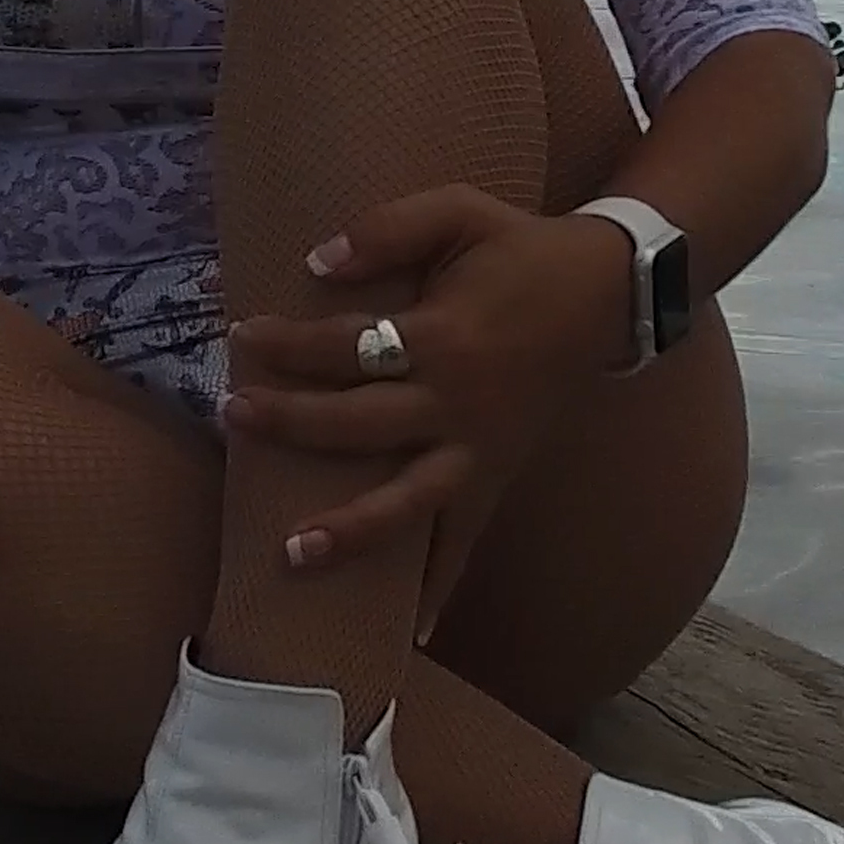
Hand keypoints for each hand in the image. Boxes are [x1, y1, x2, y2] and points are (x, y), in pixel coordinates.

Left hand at [219, 187, 632, 638]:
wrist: (609, 293)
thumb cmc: (524, 249)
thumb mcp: (462, 209)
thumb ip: (388, 228)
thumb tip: (315, 263)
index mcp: (445, 337)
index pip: (349, 346)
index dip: (290, 344)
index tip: (243, 335)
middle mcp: (458, 403)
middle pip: (361, 425)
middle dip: (292, 422)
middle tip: (233, 413)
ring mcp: (480, 449)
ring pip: (409, 501)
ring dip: (351, 530)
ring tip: (290, 555)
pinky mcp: (497, 475)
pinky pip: (467, 541)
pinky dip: (441, 589)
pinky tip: (409, 634)